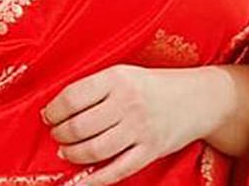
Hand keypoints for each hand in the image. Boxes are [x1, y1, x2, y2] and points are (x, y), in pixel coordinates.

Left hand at [40, 64, 230, 184]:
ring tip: (65, 151)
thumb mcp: (124, 74)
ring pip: (94, 150)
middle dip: (60, 134)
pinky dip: (95, 179)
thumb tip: (59, 108)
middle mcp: (128, 104)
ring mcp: (140, 130)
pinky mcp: (150, 151)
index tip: (49, 115)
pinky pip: (117, 170)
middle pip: (80, 126)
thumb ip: (95, 88)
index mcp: (117, 79)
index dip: (54, 110)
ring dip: (72, 154)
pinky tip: (82, 180)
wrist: (199, 98)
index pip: (73, 98)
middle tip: (56, 134)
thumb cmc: (155, 85)